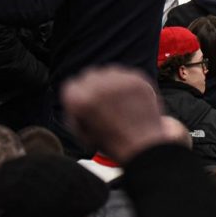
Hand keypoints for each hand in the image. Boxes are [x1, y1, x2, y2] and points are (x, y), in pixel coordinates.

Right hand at [62, 66, 182, 164]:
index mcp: (81, 101)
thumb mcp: (82, 133)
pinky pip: (126, 74)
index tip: (86, 104)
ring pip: (108, 72)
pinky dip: (125, 83)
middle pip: (89, 76)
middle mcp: (98, 86)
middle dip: (93, 87)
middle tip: (102, 102)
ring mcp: (119, 80)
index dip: (78, 97)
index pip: (72, 86)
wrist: (143, 145)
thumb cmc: (112, 143)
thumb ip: (74, 112)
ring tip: (117, 100)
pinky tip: (129, 98)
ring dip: (109, 83)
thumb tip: (74, 96)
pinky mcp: (137, 78)